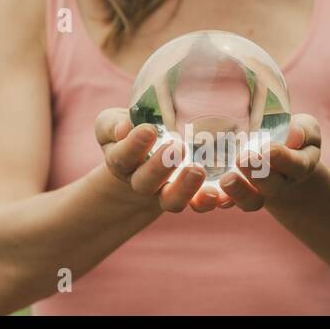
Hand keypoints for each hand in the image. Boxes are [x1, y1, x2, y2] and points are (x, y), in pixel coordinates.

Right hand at [95, 108, 214, 212]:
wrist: (147, 156)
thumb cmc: (130, 133)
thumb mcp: (112, 123)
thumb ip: (112, 124)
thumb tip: (123, 128)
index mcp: (121, 162)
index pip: (121, 157)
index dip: (133, 146)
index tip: (148, 130)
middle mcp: (142, 182)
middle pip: (146, 182)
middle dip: (160, 166)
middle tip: (176, 147)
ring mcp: (165, 193)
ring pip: (172, 201)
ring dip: (184, 188)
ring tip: (197, 170)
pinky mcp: (189, 197)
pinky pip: (198, 205)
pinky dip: (207, 201)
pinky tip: (217, 191)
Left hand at [219, 113, 322, 210]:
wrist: (274, 158)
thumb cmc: (292, 137)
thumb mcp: (305, 128)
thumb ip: (304, 129)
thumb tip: (294, 132)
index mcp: (299, 165)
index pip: (296, 165)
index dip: (283, 158)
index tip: (268, 149)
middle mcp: (279, 183)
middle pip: (272, 185)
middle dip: (258, 174)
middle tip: (243, 159)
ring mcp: (256, 192)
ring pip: (250, 201)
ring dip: (238, 192)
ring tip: (227, 179)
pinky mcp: (233, 195)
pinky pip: (225, 203)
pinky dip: (216, 200)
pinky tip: (206, 191)